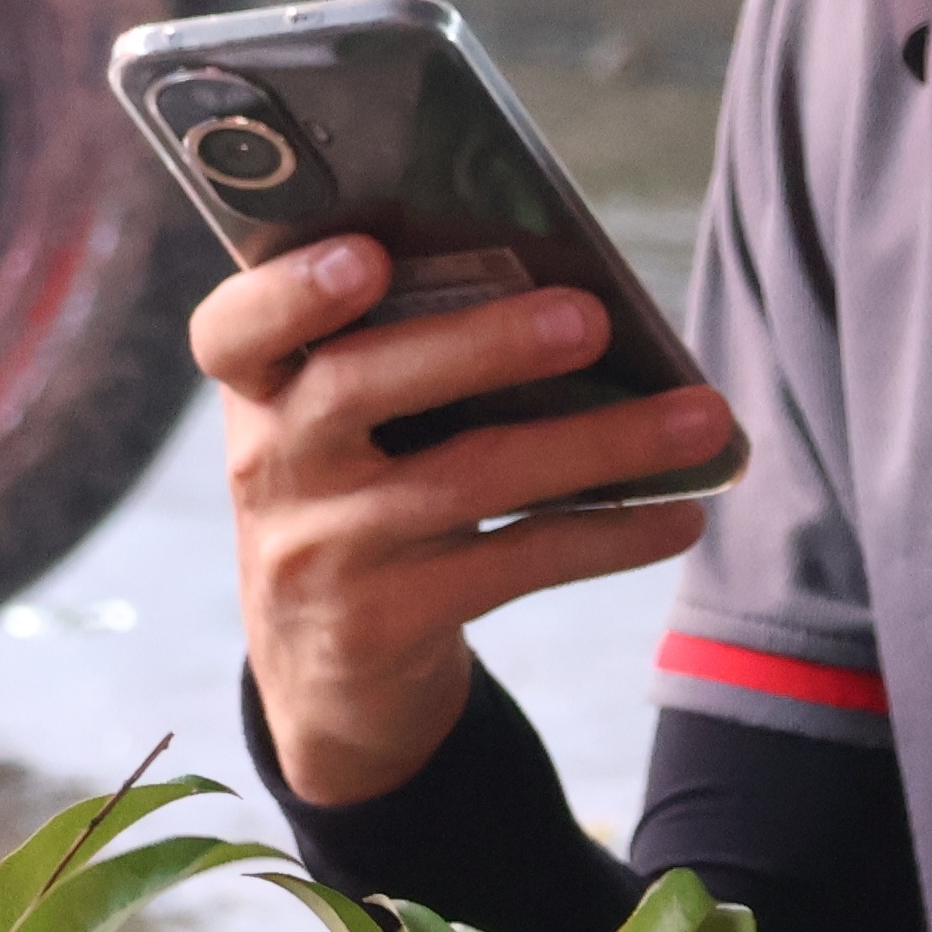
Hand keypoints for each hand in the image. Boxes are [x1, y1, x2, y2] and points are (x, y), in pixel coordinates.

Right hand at [199, 240, 737, 804]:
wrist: (327, 676)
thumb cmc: (363, 497)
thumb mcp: (343, 432)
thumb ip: (402, 357)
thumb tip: (565, 288)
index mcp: (260, 391)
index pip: (232, 331)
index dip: (290, 291)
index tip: (366, 255)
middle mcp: (273, 467)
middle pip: (362, 386)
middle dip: (481, 344)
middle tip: (590, 316)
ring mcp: (323, 551)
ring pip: (468, 478)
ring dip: (598, 442)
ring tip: (700, 418)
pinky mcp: (384, 623)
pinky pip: (513, 564)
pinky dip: (608, 535)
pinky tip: (680, 517)